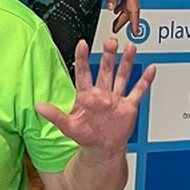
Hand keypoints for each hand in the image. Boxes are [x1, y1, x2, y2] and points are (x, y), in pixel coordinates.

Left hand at [37, 38, 154, 149]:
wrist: (103, 147)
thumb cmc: (86, 135)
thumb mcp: (68, 126)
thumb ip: (55, 115)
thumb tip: (38, 106)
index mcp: (86, 96)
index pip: (83, 73)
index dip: (82, 58)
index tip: (82, 44)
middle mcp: (102, 93)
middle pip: (106, 70)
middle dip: (108, 56)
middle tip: (110, 42)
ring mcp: (116, 99)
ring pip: (122, 76)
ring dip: (127, 62)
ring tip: (131, 47)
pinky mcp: (128, 107)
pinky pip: (138, 91)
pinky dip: (145, 81)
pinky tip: (151, 69)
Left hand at [104, 0, 141, 34]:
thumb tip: (111, 7)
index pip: (134, 11)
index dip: (134, 24)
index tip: (134, 33)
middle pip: (132, 9)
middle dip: (125, 20)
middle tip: (116, 27)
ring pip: (131, 2)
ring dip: (123, 12)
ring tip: (115, 18)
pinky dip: (124, 3)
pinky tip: (117, 4)